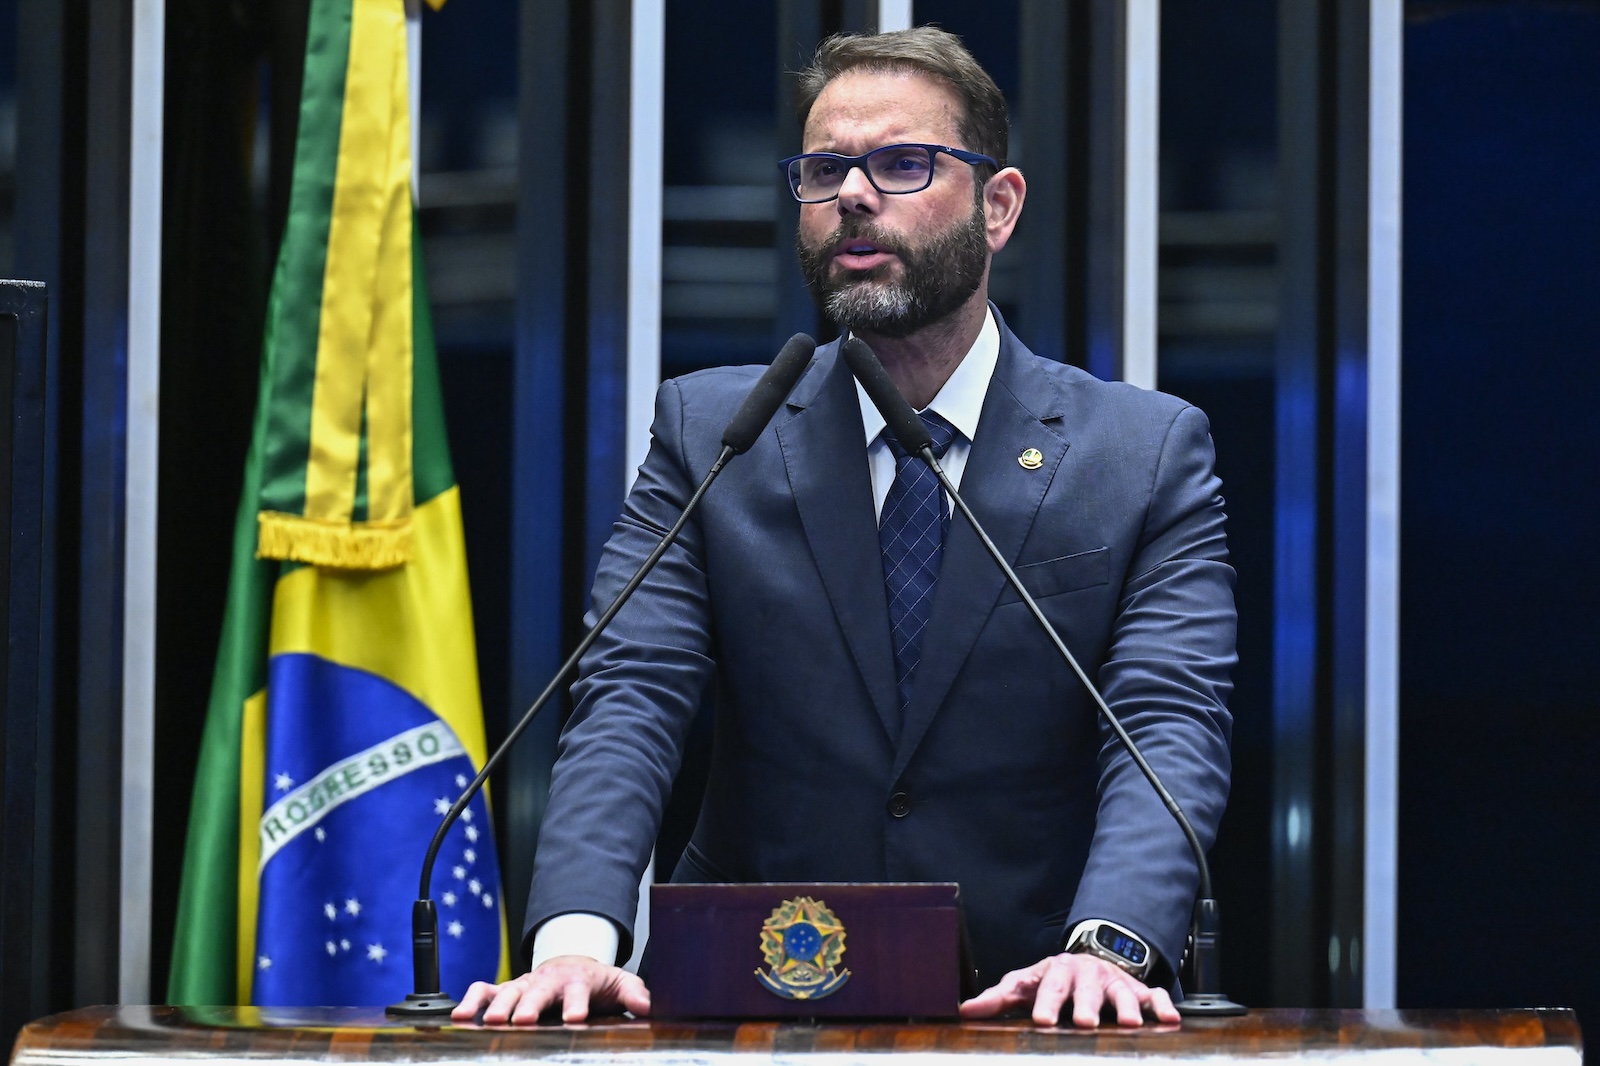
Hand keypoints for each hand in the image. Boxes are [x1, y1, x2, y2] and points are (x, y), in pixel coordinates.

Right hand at [451, 955, 650, 1024]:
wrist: (574, 965)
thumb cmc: (596, 981)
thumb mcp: (620, 983)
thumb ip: (634, 993)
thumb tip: (647, 1006)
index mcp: (579, 980)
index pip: (579, 991)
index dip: (576, 1004)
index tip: (575, 1018)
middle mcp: (549, 980)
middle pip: (539, 991)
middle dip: (530, 1005)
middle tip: (524, 1020)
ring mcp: (525, 984)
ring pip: (509, 991)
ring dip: (498, 1005)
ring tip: (489, 1021)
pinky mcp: (507, 989)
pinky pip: (485, 990)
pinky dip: (471, 1000)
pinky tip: (459, 1016)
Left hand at [959, 952, 1179, 1027]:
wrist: (1089, 959)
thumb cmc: (1052, 979)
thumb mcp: (1024, 984)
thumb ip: (998, 998)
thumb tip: (964, 1010)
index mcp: (1056, 972)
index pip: (1049, 987)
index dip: (1046, 1003)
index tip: (1042, 1020)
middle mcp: (1087, 974)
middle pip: (1087, 990)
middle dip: (1087, 1006)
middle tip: (1086, 1023)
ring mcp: (1114, 981)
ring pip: (1122, 992)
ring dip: (1127, 1007)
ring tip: (1129, 1024)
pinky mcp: (1137, 990)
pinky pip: (1153, 995)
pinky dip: (1162, 1005)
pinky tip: (1169, 1019)